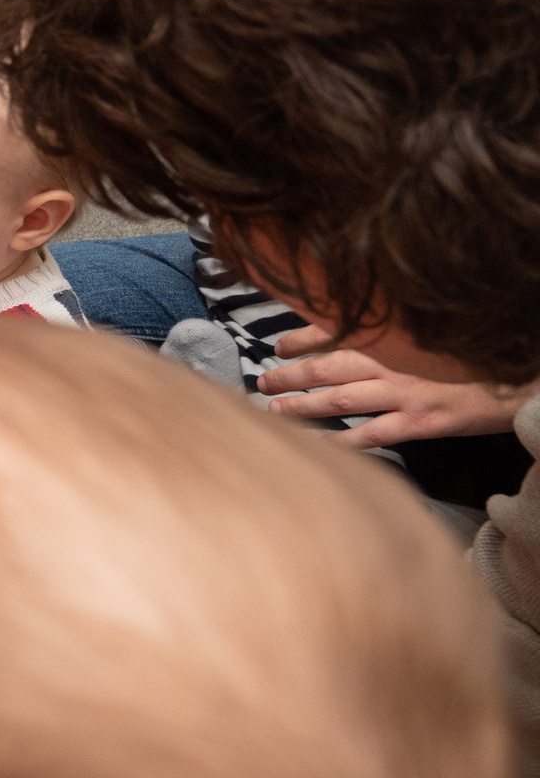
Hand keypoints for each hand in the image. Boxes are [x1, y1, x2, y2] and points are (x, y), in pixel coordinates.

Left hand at [258, 325, 534, 447]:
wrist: (520, 380)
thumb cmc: (470, 359)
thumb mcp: (428, 338)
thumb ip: (390, 337)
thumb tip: (343, 335)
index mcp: (392, 337)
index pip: (334, 332)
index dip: (300, 338)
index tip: (278, 346)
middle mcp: (393, 362)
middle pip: (327, 366)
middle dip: (290, 374)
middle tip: (262, 382)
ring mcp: (405, 393)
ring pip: (340, 399)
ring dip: (303, 405)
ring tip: (275, 411)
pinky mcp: (421, 423)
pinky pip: (373, 434)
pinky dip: (343, 440)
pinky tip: (319, 446)